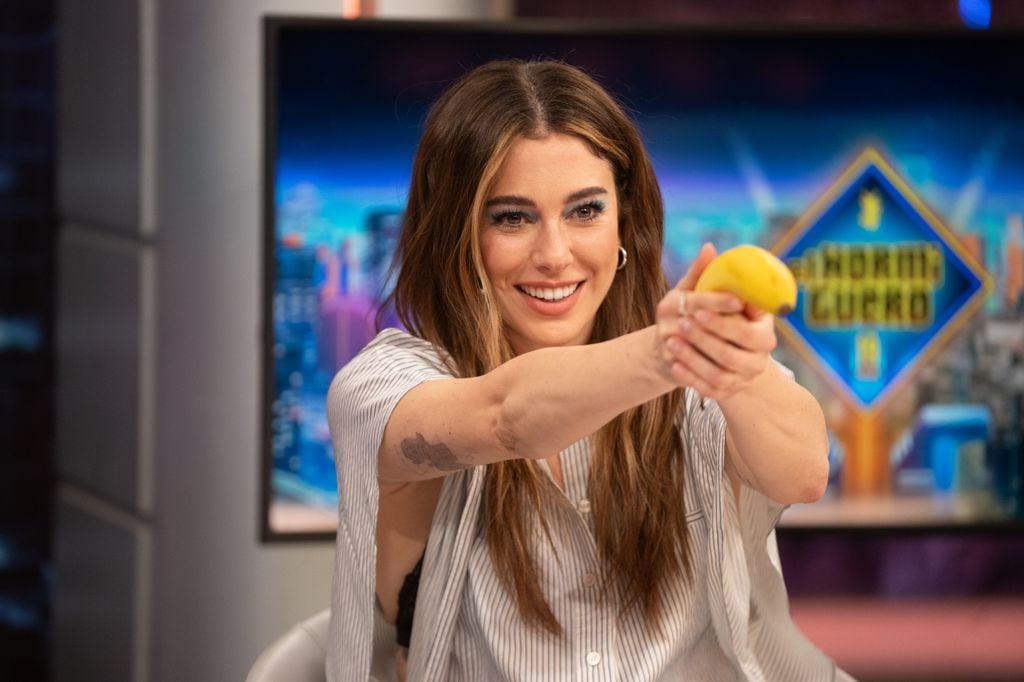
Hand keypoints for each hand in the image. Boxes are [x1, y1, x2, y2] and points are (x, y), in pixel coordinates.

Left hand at [656, 243, 777, 400]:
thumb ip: (708, 275)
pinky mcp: (726, 392)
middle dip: (705, 339)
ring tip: (672, 342)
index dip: (722, 321)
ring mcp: (743, 378)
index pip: (747, 331)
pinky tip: (674, 364)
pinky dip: (690, 377)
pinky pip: (708, 390)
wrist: (711, 352)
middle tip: (682, 324)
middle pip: (731, 354)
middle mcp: (758, 358)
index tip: (698, 309)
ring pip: (719, 374)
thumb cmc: (713, 315)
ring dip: (694, 359)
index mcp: (763, 332)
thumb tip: (708, 248)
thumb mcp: (708, 295)